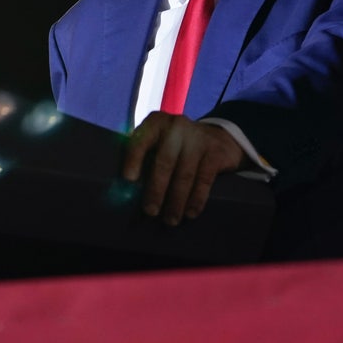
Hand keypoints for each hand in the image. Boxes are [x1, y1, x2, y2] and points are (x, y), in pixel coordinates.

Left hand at [123, 111, 244, 225]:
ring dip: (176, 201)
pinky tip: (191, 213)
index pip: (142, 140)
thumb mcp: (159, 142)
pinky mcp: (215, 152)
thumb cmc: (176, 146)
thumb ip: (144, 158)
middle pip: (164, 161)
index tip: (128, 179)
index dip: (134, 159)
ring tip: (170, 220)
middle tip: (150, 211)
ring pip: (185, 174)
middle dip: (156, 189)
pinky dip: (196, 199)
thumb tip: (125, 192)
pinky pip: (204, 179)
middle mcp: (176, 126)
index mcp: (156, 123)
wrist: (217, 137)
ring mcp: (198, 138)